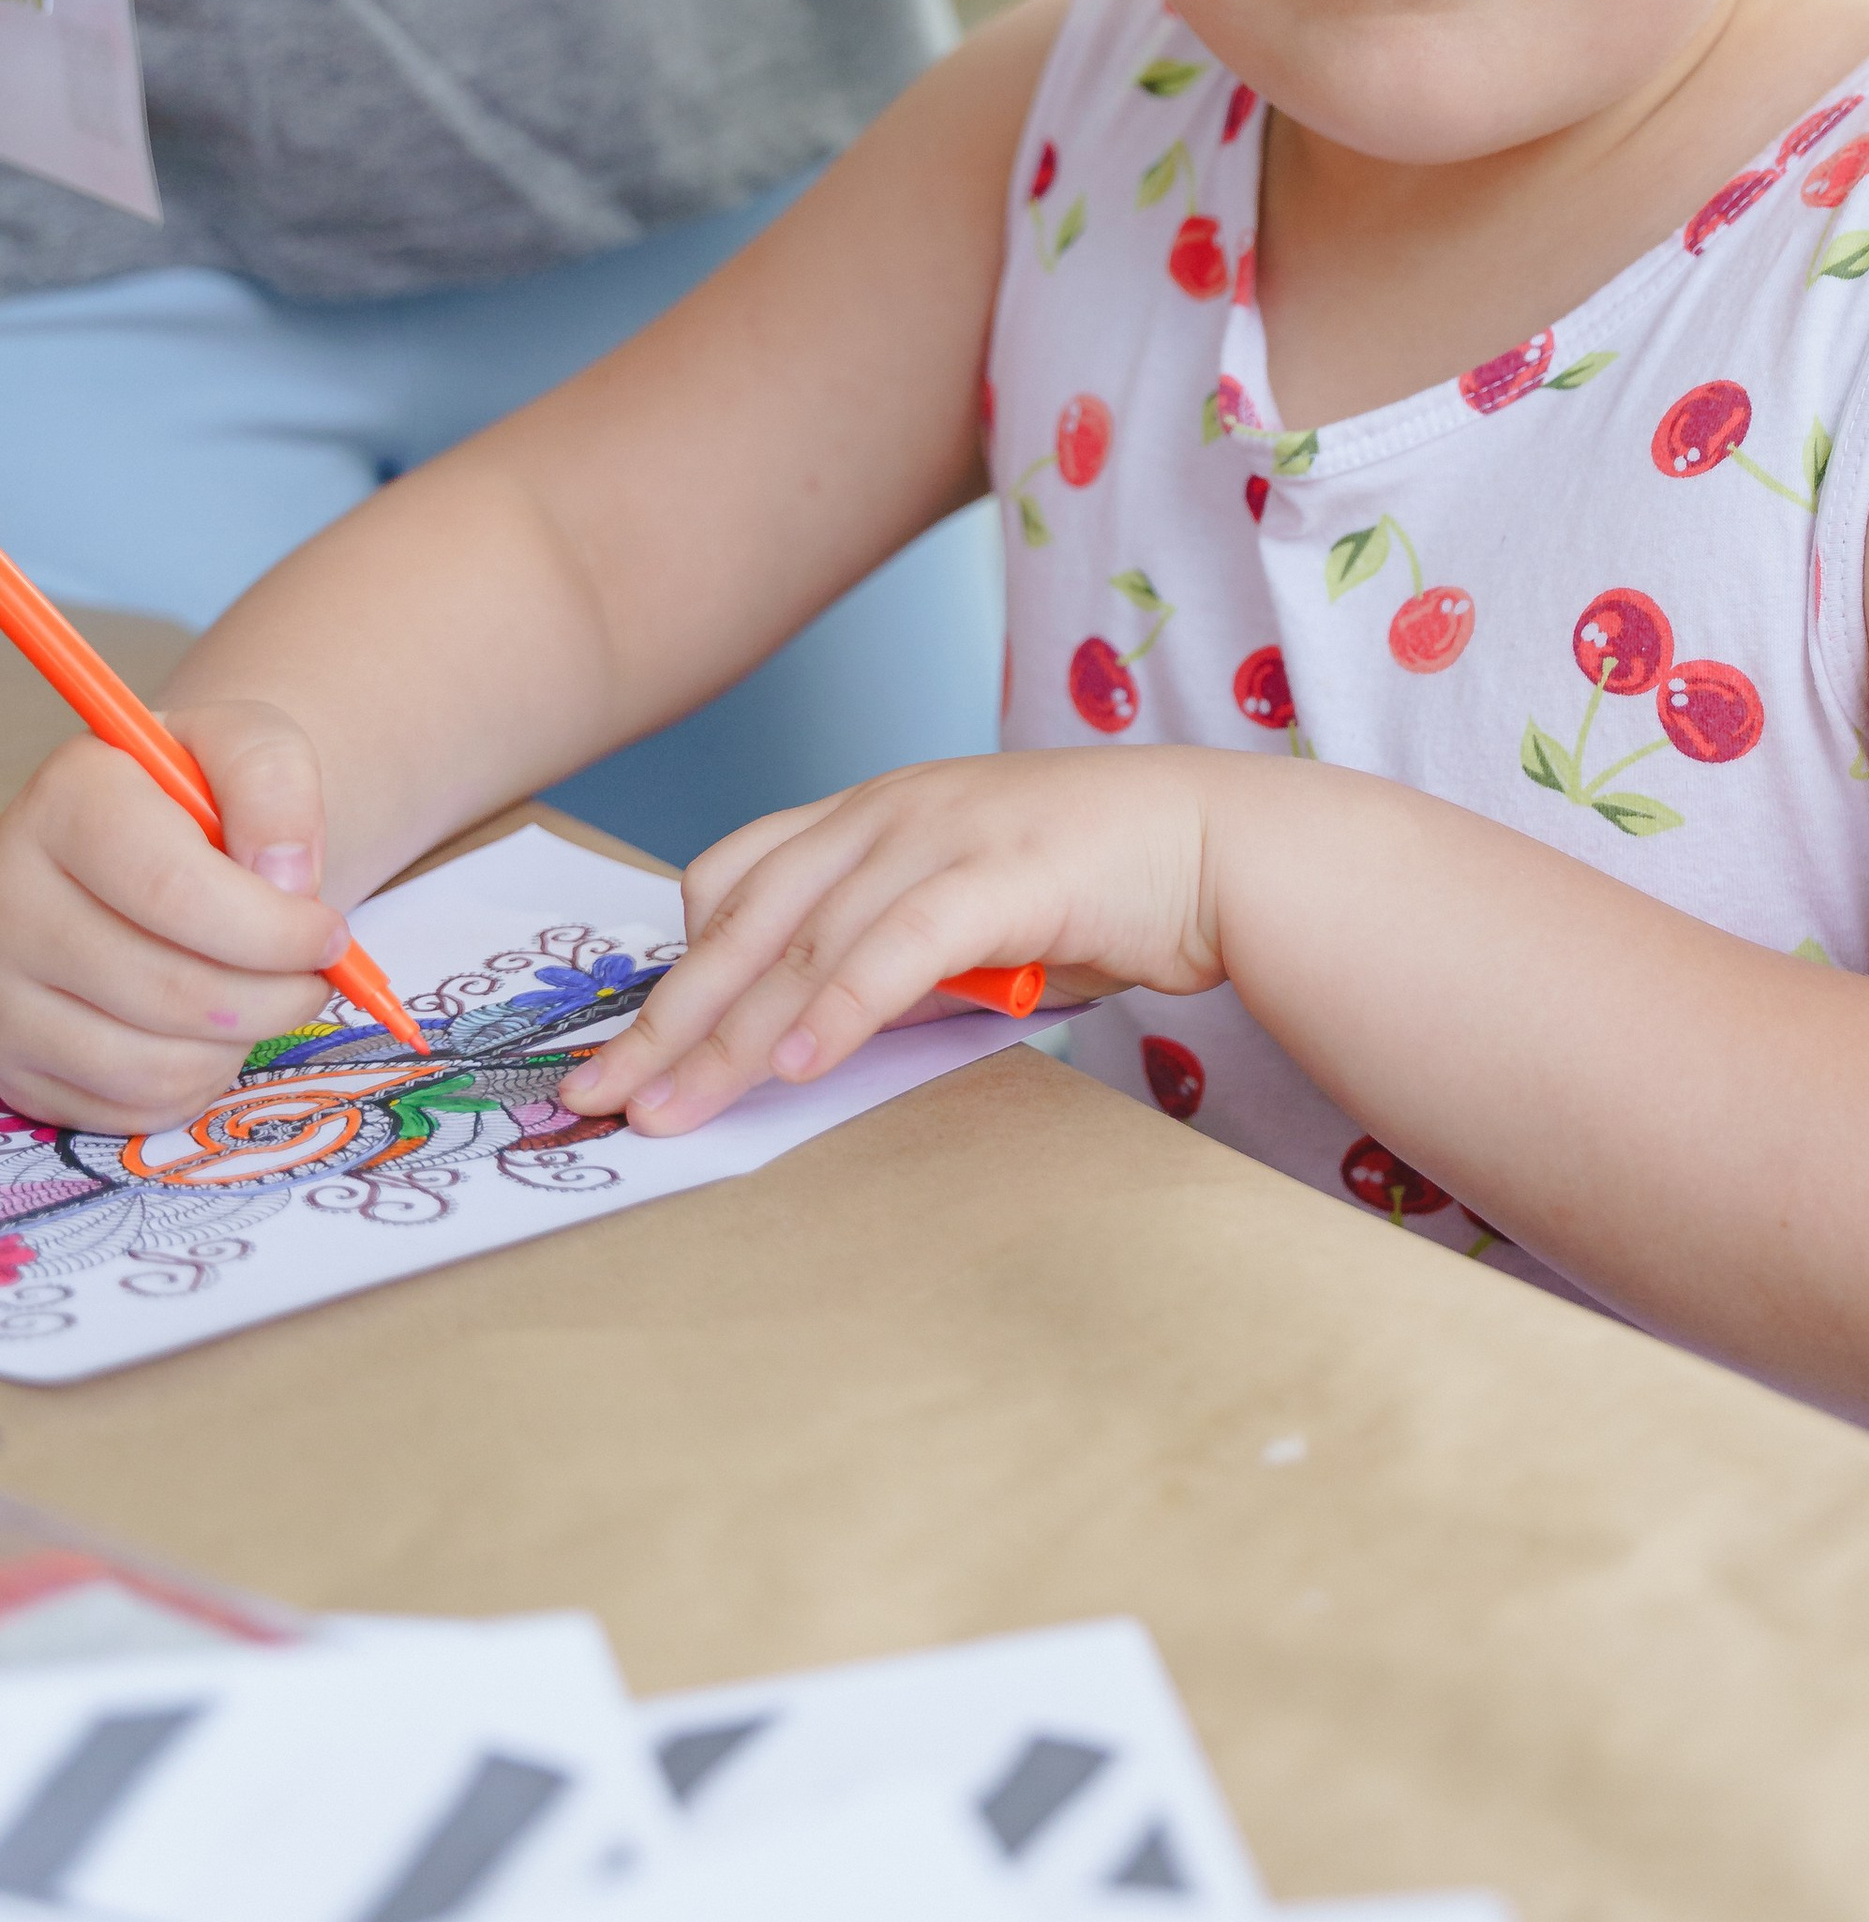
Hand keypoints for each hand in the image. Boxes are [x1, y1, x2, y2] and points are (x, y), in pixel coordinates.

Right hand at [0, 701, 354, 1129]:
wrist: (147, 841)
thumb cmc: (202, 797)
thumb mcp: (247, 746)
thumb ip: (274, 783)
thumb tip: (287, 880)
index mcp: (67, 802)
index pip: (173, 891)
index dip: (271, 929)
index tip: (328, 932)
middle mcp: (8, 898)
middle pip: (168, 990)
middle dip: (274, 994)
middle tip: (313, 973)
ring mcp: (0, 992)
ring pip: (150, 1064)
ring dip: (240, 1042)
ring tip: (265, 993)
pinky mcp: (13, 1065)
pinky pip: (132, 1107)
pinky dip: (199, 1079)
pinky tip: (214, 1027)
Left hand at [561, 747, 1243, 1135]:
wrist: (1222, 844)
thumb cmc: (1105, 891)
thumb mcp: (971, 923)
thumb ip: (891, 965)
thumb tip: (811, 1037)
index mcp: (877, 811)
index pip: (737, 875)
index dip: (675, 961)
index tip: (627, 1043)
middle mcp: (890, 809)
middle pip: (741, 917)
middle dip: (663, 1018)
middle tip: (594, 1099)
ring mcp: (941, 832)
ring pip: (800, 941)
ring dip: (725, 1037)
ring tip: (669, 1112)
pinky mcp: (998, 873)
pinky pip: (894, 946)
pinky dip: (836, 1008)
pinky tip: (793, 1067)